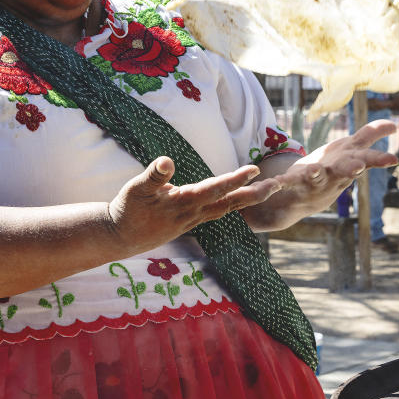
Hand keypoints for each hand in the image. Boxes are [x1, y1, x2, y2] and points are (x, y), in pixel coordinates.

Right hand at [106, 156, 280, 250]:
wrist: (119, 238)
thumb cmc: (126, 210)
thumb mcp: (135, 189)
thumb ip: (153, 176)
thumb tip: (167, 161)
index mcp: (183, 202)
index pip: (214, 189)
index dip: (235, 179)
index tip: (254, 170)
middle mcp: (193, 214)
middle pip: (230, 203)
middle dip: (254, 194)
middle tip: (278, 185)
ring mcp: (193, 221)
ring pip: (227, 210)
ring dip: (248, 200)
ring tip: (268, 190)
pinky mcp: (191, 223)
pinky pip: (218, 214)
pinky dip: (234, 207)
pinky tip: (242, 201)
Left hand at [242, 119, 398, 229]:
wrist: (305, 199)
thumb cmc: (333, 170)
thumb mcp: (353, 151)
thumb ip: (371, 135)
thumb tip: (394, 125)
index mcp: (348, 164)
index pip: (366, 161)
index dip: (379, 160)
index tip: (392, 159)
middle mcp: (334, 175)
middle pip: (344, 171)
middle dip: (350, 168)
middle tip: (357, 167)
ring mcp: (313, 182)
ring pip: (316, 177)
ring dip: (315, 173)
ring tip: (313, 169)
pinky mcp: (291, 184)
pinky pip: (282, 182)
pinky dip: (274, 183)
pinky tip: (267, 180)